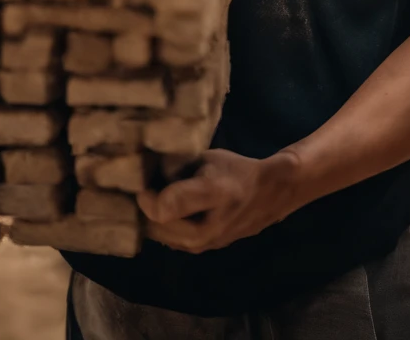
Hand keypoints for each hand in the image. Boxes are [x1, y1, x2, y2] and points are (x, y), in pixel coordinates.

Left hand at [137, 148, 300, 253]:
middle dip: (145, 210)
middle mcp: (210, 226)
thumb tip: (146, 171)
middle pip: (160, 228)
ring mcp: (209, 244)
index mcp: (212, 194)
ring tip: (150, 201)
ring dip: (153, 222)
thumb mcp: (208, 159)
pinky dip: (164, 230)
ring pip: (165, 238)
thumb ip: (178, 168)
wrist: (268, 195)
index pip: (166, 207)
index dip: (147, 196)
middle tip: (141, 191)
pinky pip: (175, 242)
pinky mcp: (207, 249)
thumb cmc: (236, 170)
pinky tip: (163, 214)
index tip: (142, 182)